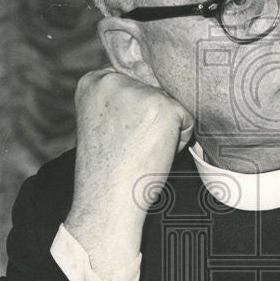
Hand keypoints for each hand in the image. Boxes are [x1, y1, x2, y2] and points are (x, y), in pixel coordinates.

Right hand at [64, 67, 192, 276]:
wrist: (108, 200)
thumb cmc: (107, 169)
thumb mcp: (103, 122)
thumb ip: (120, 99)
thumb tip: (156, 86)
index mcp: (92, 82)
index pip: (133, 82)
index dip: (134, 112)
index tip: (120, 135)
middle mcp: (113, 80)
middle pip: (154, 90)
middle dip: (150, 119)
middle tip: (131, 145)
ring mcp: (139, 92)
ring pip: (171, 105)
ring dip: (165, 129)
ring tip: (141, 150)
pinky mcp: (163, 108)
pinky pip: (186, 119)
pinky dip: (179, 140)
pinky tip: (155, 153)